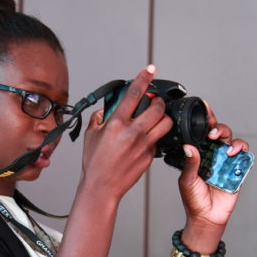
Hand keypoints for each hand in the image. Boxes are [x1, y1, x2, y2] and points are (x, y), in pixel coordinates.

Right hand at [79, 65, 172, 203]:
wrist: (102, 187)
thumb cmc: (95, 164)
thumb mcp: (91, 136)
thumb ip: (98, 119)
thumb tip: (105, 110)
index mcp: (116, 124)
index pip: (134, 93)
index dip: (144, 77)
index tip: (150, 69)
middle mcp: (132, 132)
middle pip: (158, 108)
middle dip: (158, 102)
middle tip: (155, 103)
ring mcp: (143, 145)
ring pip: (165, 124)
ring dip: (163, 118)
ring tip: (156, 119)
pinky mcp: (149, 157)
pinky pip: (158, 141)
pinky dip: (155, 137)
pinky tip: (146, 140)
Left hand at [178, 102, 248, 246]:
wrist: (206, 217)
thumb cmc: (193, 200)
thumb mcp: (187, 180)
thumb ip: (190, 163)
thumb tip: (189, 146)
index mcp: (199, 154)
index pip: (202, 133)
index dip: (205, 119)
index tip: (203, 106)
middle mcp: (213, 155)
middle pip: (219, 133)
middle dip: (217, 127)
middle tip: (211, 132)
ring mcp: (226, 161)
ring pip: (232, 140)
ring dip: (229, 139)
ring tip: (223, 146)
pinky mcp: (237, 169)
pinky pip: (243, 155)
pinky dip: (240, 150)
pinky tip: (232, 154)